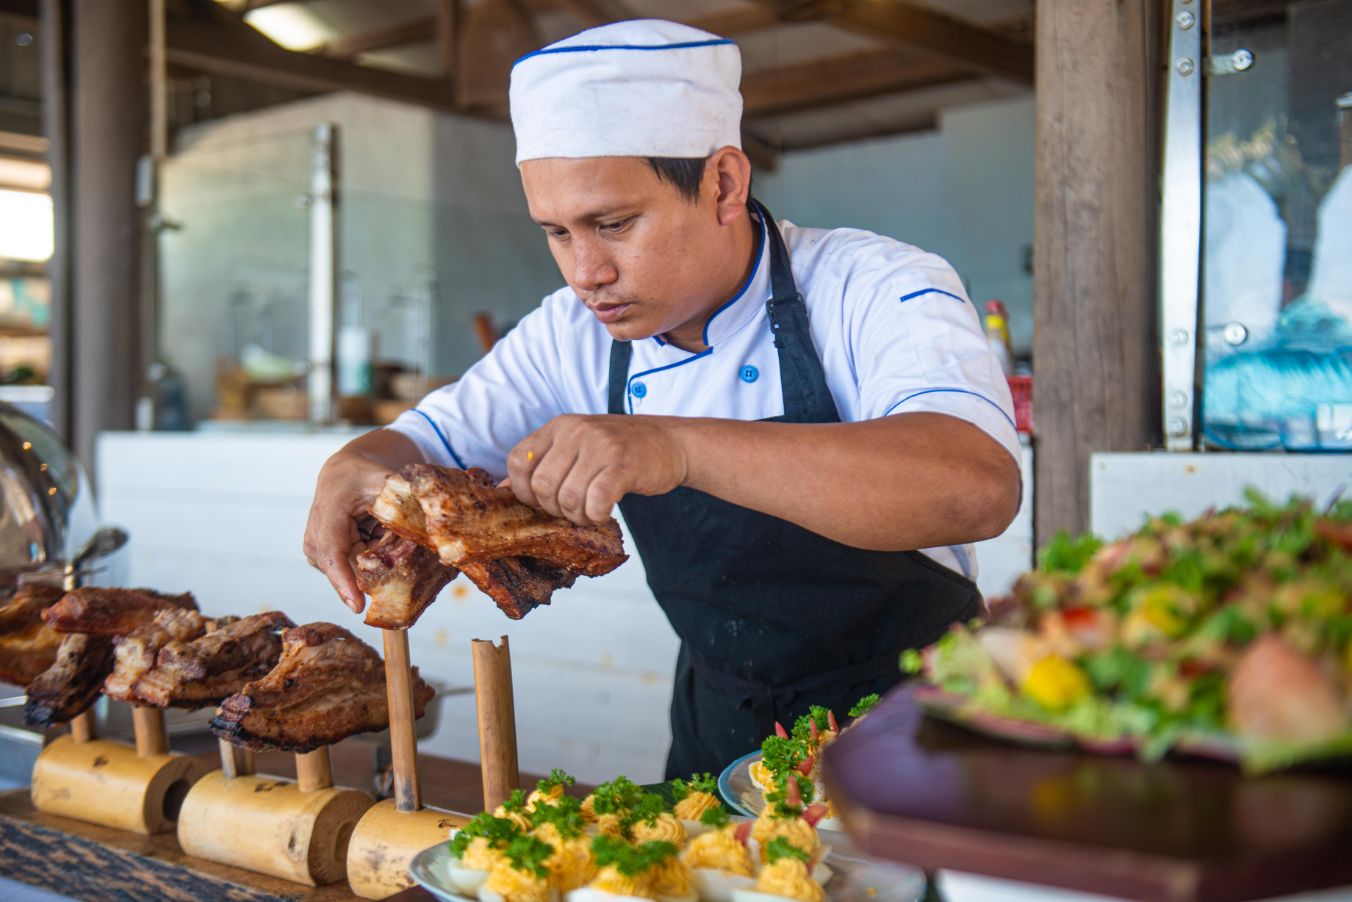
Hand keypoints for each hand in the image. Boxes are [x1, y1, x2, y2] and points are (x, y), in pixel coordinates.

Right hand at [302, 450, 395, 613]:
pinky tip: (377, 537)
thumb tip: (431, 522)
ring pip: (352, 571)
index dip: (345, 581)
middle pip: (346, 568)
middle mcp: (316, 537)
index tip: (358, 606)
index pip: (334, 553)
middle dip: (376, 569)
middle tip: (398, 545)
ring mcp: (317, 551)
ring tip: (384, 532)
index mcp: (330, 513)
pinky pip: (354, 569)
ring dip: (375, 560)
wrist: (341, 474)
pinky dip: (371, 558)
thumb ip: (405, 500)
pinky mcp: (324, 559)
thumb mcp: (385, 480)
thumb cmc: (361, 476)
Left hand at [506, 414, 688, 524]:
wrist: (670, 442)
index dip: (523, 491)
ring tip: (591, 512)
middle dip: (554, 509)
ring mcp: (600, 446)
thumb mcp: (578, 446)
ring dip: (578, 516)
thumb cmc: (621, 450)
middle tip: (573, 510)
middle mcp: (576, 431)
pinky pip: (595, 502)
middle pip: (542, 486)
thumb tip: (503, 489)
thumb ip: (545, 463)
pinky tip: (605, 513)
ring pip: (567, 497)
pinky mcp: (622, 465)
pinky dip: (596, 516)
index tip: (542, 502)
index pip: (518, 461)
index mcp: (559, 426)